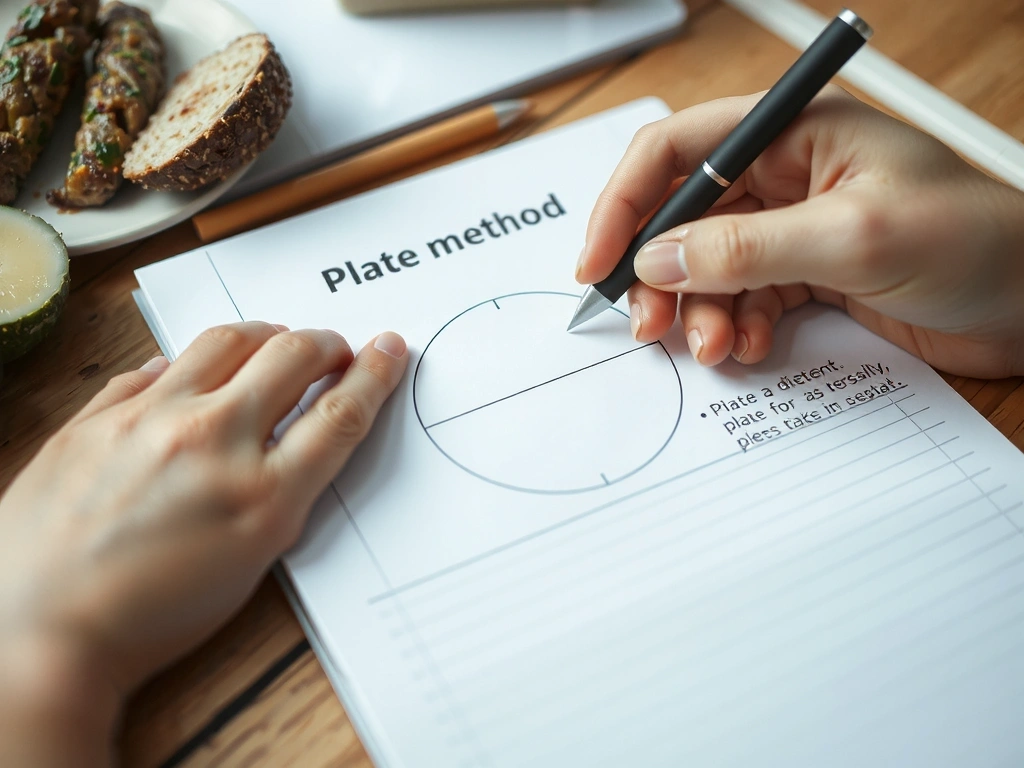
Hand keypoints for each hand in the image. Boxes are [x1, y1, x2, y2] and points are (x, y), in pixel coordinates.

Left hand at [0, 323, 407, 766]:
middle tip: (332, 349)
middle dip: (327, 344)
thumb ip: (281, 493)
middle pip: (294, 356)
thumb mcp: (249, 565)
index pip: (339, 413)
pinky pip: (158, 364)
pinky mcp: (98, 413)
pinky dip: (190, 363)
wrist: (40, 633)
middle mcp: (212, 441)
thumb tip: (294, 435)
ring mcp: (149, 418)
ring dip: (266, 335)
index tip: (389, 349)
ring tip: (272, 344)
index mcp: (262, 497)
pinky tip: (194, 374)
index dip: (375, 374)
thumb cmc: (147, 618)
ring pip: (229, 339)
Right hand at [577, 87, 1023, 377]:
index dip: (626, 203)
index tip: (598, 262)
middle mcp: (784, 175)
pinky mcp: (804, 274)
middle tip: (648, 322)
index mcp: (793, 132)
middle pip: (681, 217)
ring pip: (706, 268)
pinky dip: (732, 327)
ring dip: (697, 311)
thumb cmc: (973, 241)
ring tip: (714, 346)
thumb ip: (746, 248)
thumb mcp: (853, 237)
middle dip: (658, 273)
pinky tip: (748, 345)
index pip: (678, 150)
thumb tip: (657, 260)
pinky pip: (740, 300)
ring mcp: (791, 228)